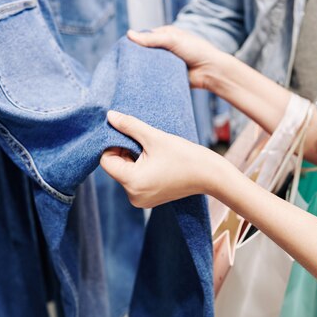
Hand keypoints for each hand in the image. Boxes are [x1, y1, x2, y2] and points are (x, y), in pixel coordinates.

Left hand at [100, 110, 225, 207]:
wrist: (210, 175)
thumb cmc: (184, 155)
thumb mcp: (153, 137)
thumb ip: (129, 126)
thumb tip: (109, 116)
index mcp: (132, 183)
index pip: (106, 161)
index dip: (114, 145)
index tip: (130, 136)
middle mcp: (133, 196)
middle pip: (115, 167)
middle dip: (125, 152)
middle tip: (144, 142)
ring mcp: (141, 200)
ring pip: (125, 173)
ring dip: (133, 159)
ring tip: (153, 152)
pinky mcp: (149, 199)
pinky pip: (135, 180)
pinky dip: (140, 168)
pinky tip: (157, 161)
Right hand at [127, 26, 228, 90]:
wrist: (210, 71)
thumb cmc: (195, 50)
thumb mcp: (172, 39)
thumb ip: (151, 39)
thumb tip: (129, 34)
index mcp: (166, 35)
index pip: (145, 37)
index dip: (135, 42)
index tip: (123, 49)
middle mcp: (165, 48)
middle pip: (146, 51)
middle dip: (137, 57)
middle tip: (124, 63)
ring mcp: (167, 62)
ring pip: (150, 65)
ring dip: (143, 68)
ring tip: (129, 73)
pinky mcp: (169, 75)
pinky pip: (156, 76)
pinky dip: (150, 78)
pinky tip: (141, 81)